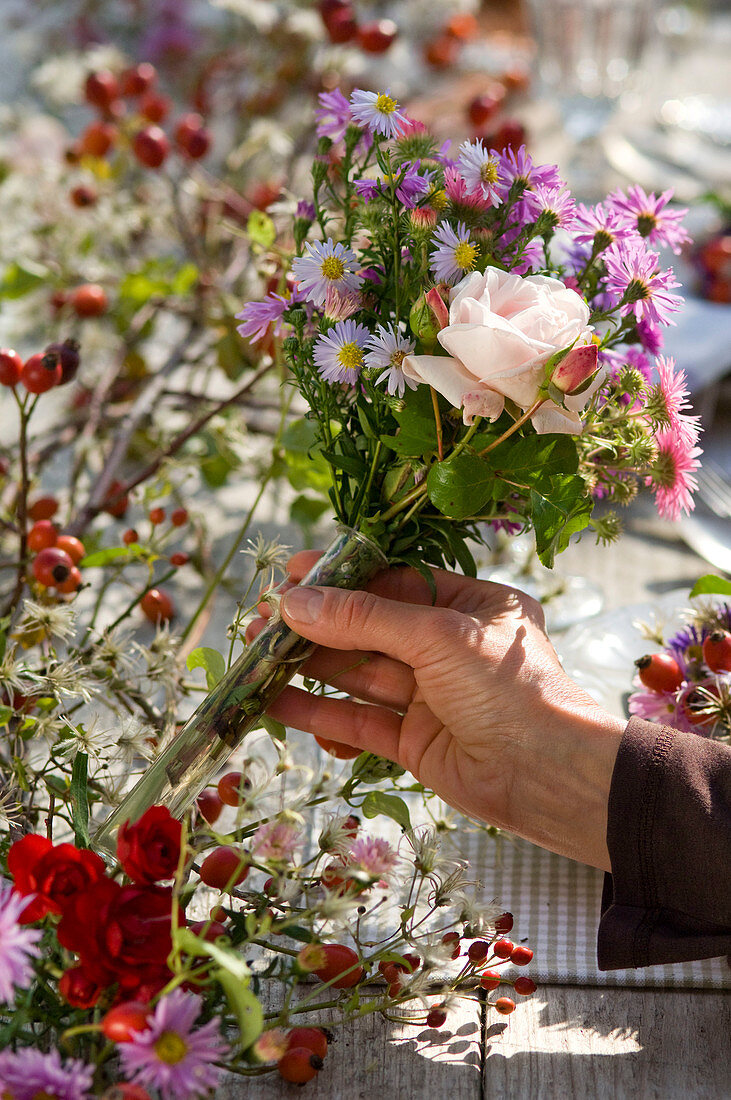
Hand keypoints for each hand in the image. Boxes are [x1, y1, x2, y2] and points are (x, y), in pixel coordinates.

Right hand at [247, 554, 624, 870]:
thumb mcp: (437, 636)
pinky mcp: (415, 742)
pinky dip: (320, 714)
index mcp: (472, 606)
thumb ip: (363, 619)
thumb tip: (294, 601)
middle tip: (260, 620)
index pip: (395, 583)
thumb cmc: (507, 688)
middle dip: (316, 625)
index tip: (291, 575)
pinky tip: (278, 704)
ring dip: (309, 668)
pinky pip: (359, 721)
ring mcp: (431, 696)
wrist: (548, 777)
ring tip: (255, 657)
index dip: (341, 580)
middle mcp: (451, 648)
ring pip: (358, 676)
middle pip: (370, 629)